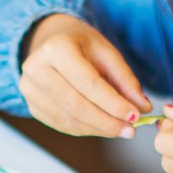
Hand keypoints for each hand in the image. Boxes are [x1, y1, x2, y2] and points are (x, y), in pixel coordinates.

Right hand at [19, 14, 152, 137]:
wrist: (53, 43)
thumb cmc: (82, 46)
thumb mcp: (107, 53)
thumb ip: (125, 80)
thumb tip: (142, 108)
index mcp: (56, 48)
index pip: (88, 83)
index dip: (112, 103)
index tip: (134, 116)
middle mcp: (36, 69)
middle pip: (75, 105)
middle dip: (106, 121)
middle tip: (130, 130)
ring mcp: (29, 90)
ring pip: (68, 120)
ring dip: (98, 129)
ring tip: (120, 130)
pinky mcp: (32, 106)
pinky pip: (62, 125)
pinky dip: (86, 129)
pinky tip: (102, 127)